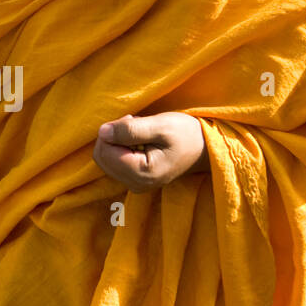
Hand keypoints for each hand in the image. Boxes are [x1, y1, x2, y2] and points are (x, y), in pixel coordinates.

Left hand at [93, 112, 208, 192]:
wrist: (203, 148)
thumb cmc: (185, 134)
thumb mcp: (160, 126)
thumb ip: (130, 130)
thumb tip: (102, 132)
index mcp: (142, 174)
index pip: (104, 152)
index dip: (112, 131)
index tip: (132, 120)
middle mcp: (135, 184)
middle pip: (101, 157)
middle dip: (113, 136)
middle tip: (135, 124)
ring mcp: (134, 185)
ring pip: (105, 159)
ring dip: (117, 141)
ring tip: (140, 133)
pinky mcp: (134, 180)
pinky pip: (114, 162)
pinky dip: (121, 148)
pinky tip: (139, 142)